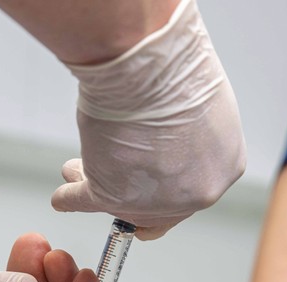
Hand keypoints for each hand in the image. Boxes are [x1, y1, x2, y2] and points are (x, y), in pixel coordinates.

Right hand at [52, 0, 245, 238]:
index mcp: (223, 169)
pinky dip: (70, 198)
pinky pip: (84, 201)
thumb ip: (192, 134)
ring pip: (119, 201)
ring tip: (76, 171)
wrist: (148, 71)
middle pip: (158, 205)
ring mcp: (151, 201)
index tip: (151, 186)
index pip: (194, 189)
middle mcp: (193, 193)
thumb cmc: (175, 72)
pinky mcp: (110, 196)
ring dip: (94, 183)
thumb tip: (166, 138)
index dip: (166, 185)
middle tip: (115, 178)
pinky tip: (62, 196)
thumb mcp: (202, 105)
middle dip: (131, 189)